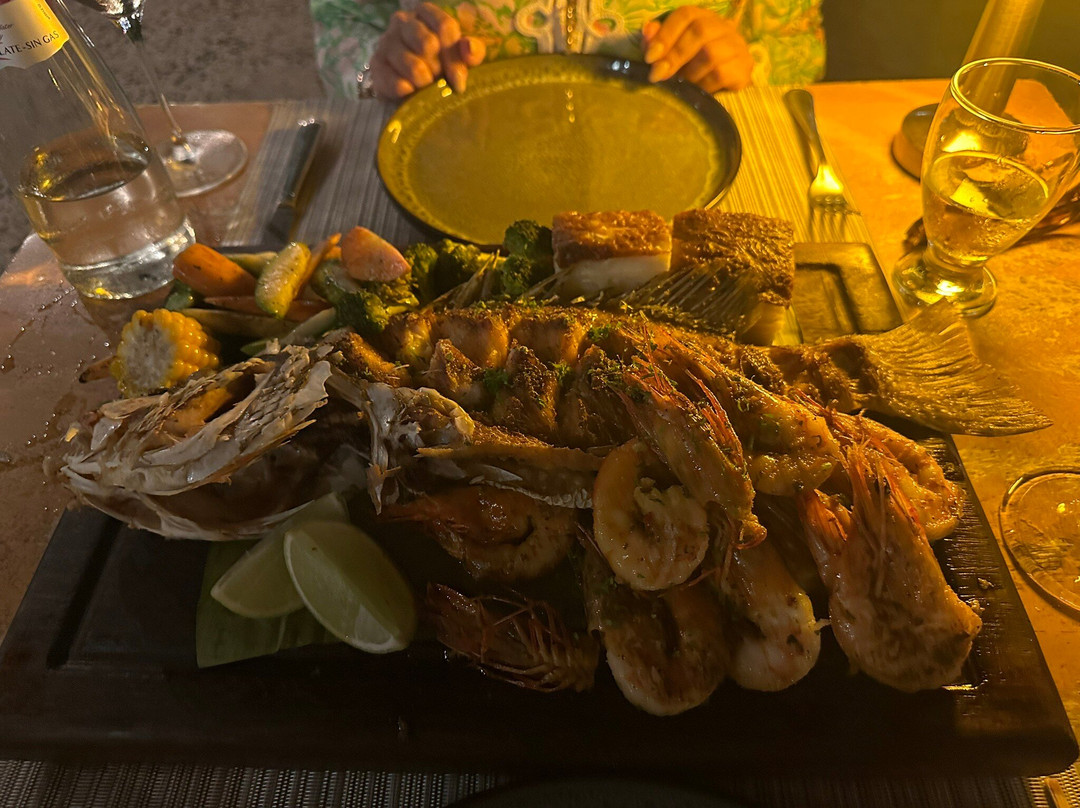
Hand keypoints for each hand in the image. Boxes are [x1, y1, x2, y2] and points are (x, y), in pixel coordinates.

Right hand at [370, 2, 485, 98]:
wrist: (409, 85)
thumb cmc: (441, 64)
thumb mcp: (462, 56)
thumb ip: (473, 51)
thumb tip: (469, 48)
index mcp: (425, 13)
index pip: (445, 27)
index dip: (455, 56)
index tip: (460, 81)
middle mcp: (402, 21)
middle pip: (428, 44)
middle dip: (439, 69)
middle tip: (439, 80)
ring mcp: (386, 41)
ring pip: (413, 66)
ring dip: (425, 83)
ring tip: (426, 87)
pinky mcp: (376, 65)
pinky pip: (397, 83)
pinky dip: (409, 93)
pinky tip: (411, 92)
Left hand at [642, 6, 753, 92]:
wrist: (726, 87)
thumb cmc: (693, 66)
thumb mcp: (672, 52)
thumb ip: (659, 40)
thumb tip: (647, 32)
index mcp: (703, 17)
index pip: (685, 15)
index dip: (665, 34)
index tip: (649, 57)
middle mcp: (723, 26)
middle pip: (700, 32)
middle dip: (674, 55)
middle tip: (657, 75)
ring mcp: (737, 46)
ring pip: (711, 54)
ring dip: (689, 73)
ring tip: (681, 85)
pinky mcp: (744, 67)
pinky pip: (721, 74)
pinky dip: (703, 85)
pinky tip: (698, 91)